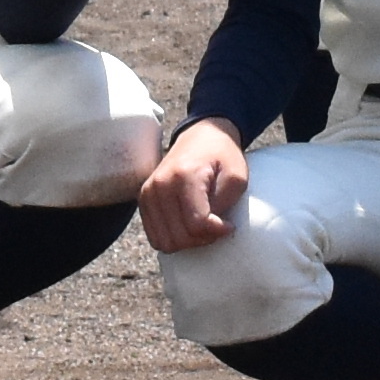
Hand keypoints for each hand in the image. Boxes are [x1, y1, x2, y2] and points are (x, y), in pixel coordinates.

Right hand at [136, 117, 253, 253]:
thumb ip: (224, 205)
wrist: (201, 137)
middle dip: (203, 239)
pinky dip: (173, 239)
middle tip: (217, 227)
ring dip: (188, 242)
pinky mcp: (144, 200)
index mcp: (184, 176)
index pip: (196, 222)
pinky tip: (188, 227)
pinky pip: (155, 237)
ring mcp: (148, 193)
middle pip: (180, 236)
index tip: (230, 225)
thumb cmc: (222, 156)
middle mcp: (160, 185)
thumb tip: (210, 230)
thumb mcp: (236, 177)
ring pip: (165, 241)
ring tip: (203, 228)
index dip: (216, 232)